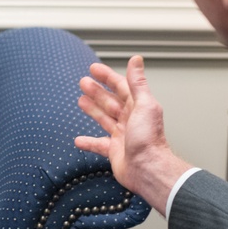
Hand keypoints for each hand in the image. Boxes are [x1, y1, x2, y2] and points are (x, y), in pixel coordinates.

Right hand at [74, 55, 192, 214]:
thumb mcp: (144, 105)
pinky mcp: (114, 151)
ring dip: (92, 110)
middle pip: (110, 102)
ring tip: (80, 101)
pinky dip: (88, 142)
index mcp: (137, 107)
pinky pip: (98, 144)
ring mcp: (122, 136)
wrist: (147, 168)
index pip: (120, 87)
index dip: (107, 77)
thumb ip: (138, 83)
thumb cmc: (149, 139)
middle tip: (83, 82)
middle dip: (97, 91)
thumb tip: (136, 60)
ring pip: (104, 119)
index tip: (94, 68)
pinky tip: (78, 140)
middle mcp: (130, 120)